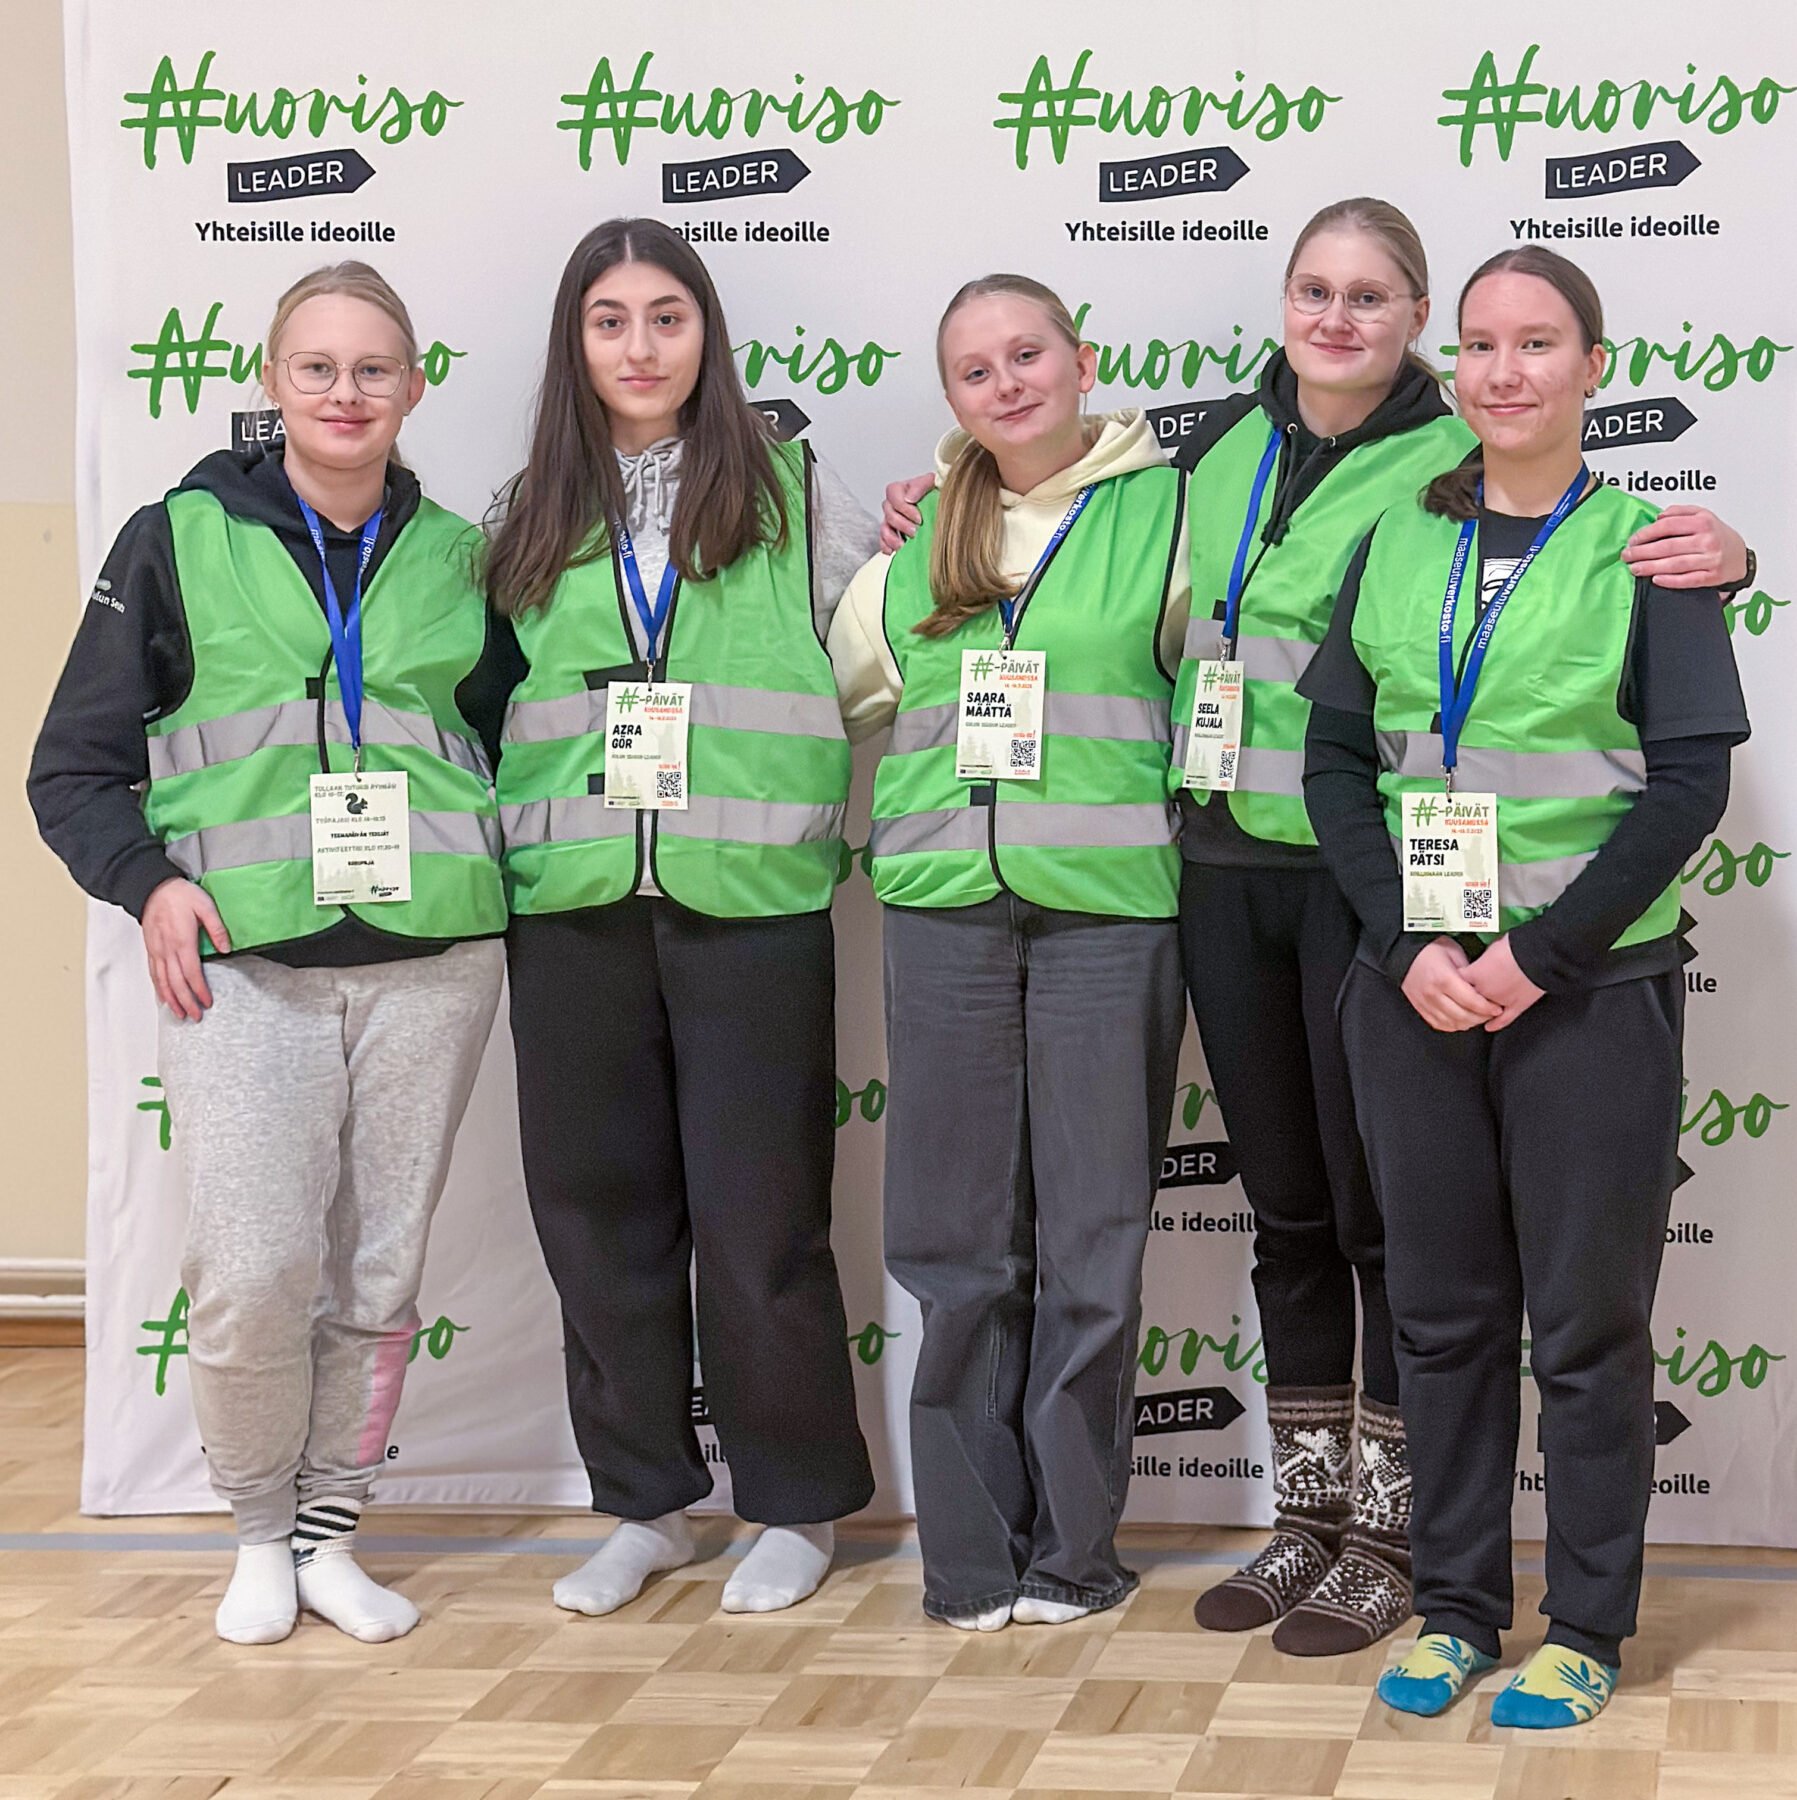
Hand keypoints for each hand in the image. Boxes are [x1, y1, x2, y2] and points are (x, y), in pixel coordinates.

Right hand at [142, 878, 230, 1019]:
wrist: (153, 888)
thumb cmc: (179, 895)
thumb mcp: (206, 906)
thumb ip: (217, 928)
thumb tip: (226, 948)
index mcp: (182, 941)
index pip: (192, 973)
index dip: (199, 990)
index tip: (207, 1002)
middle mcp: (167, 950)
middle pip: (176, 982)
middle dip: (186, 1002)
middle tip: (196, 1016)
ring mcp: (157, 951)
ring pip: (162, 981)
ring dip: (172, 1000)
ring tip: (180, 1014)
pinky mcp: (151, 949)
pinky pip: (153, 973)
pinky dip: (158, 988)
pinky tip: (164, 997)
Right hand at [879, 473, 936, 553]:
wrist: (942, 507)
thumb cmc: (936, 493)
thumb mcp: (933, 482)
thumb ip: (921, 485)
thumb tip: (910, 498)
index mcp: (901, 489)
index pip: (893, 493)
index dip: (903, 507)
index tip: (918, 518)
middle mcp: (893, 504)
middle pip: (889, 513)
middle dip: (901, 524)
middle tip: (914, 531)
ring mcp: (891, 519)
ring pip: (884, 528)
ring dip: (892, 538)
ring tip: (903, 545)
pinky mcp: (892, 533)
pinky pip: (883, 540)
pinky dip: (886, 546)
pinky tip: (893, 551)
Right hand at [1400, 937, 1502, 1032]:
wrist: (1404, 954)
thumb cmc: (1429, 951)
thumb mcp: (1454, 953)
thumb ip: (1469, 972)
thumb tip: (1483, 987)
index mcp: (1444, 979)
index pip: (1471, 1002)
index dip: (1487, 1008)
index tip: (1496, 1008)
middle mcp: (1433, 994)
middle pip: (1463, 1016)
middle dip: (1481, 1018)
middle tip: (1490, 1014)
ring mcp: (1425, 1003)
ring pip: (1453, 1024)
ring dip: (1468, 1023)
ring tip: (1477, 1017)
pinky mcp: (1420, 1009)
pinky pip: (1440, 1025)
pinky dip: (1454, 1025)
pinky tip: (1461, 1019)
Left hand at [1463, 934, 1545, 1032]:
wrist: (1539, 954)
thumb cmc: (1517, 947)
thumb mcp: (1492, 947)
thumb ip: (1484, 959)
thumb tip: (1485, 961)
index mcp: (1475, 974)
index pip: (1457, 981)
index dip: (1457, 980)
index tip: (1457, 981)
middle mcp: (1484, 990)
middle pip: (1467, 999)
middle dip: (1465, 998)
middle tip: (1465, 996)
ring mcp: (1500, 1000)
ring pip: (1483, 1012)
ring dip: (1479, 1011)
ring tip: (1476, 1010)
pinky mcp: (1517, 1006)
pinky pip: (1503, 1019)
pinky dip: (1496, 1024)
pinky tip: (1490, 1026)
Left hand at [1621, 506, 1748, 590]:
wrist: (1740, 555)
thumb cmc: (1716, 535)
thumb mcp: (1702, 515)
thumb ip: (1680, 512)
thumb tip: (1659, 516)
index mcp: (1703, 522)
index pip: (1668, 526)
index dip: (1647, 533)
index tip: (1633, 540)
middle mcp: (1707, 540)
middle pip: (1668, 546)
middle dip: (1643, 552)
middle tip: (1627, 556)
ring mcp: (1710, 559)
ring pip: (1675, 564)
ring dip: (1651, 567)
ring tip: (1635, 568)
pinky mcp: (1712, 576)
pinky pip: (1688, 580)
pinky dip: (1670, 581)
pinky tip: (1656, 579)